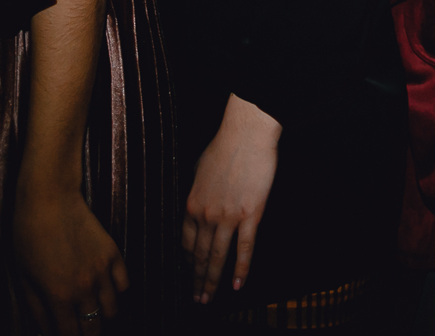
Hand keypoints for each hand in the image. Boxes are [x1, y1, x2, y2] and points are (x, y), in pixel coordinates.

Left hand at [13, 184, 128, 333]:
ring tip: (89, 309)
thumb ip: (37, 309)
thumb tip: (46, 332)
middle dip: (86, 334)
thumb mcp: (24, 275)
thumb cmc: (29, 233)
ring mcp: (102, 270)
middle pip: (94, 329)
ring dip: (100, 315)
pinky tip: (103, 287)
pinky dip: (116, 292)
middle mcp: (84, 287)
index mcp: (58, 296)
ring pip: (112, 311)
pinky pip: (124, 285)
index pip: (70, 335)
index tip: (64, 334)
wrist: (49, 197)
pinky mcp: (113, 253)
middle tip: (77, 328)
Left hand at [182, 94, 279, 304]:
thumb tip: (197, 207)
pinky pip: (244, 249)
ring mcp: (227, 217)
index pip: (185, 242)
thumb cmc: (223, 148)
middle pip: (198, 255)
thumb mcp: (198, 172)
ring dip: (212, 281)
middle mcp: (205, 215)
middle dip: (196, 279)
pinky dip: (240, 270)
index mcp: (191, 204)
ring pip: (217, 258)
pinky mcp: (249, 215)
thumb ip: (197, 195)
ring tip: (208, 299)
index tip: (187, 273)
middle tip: (196, 299)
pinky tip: (237, 285)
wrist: (245, 135)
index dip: (186, 261)